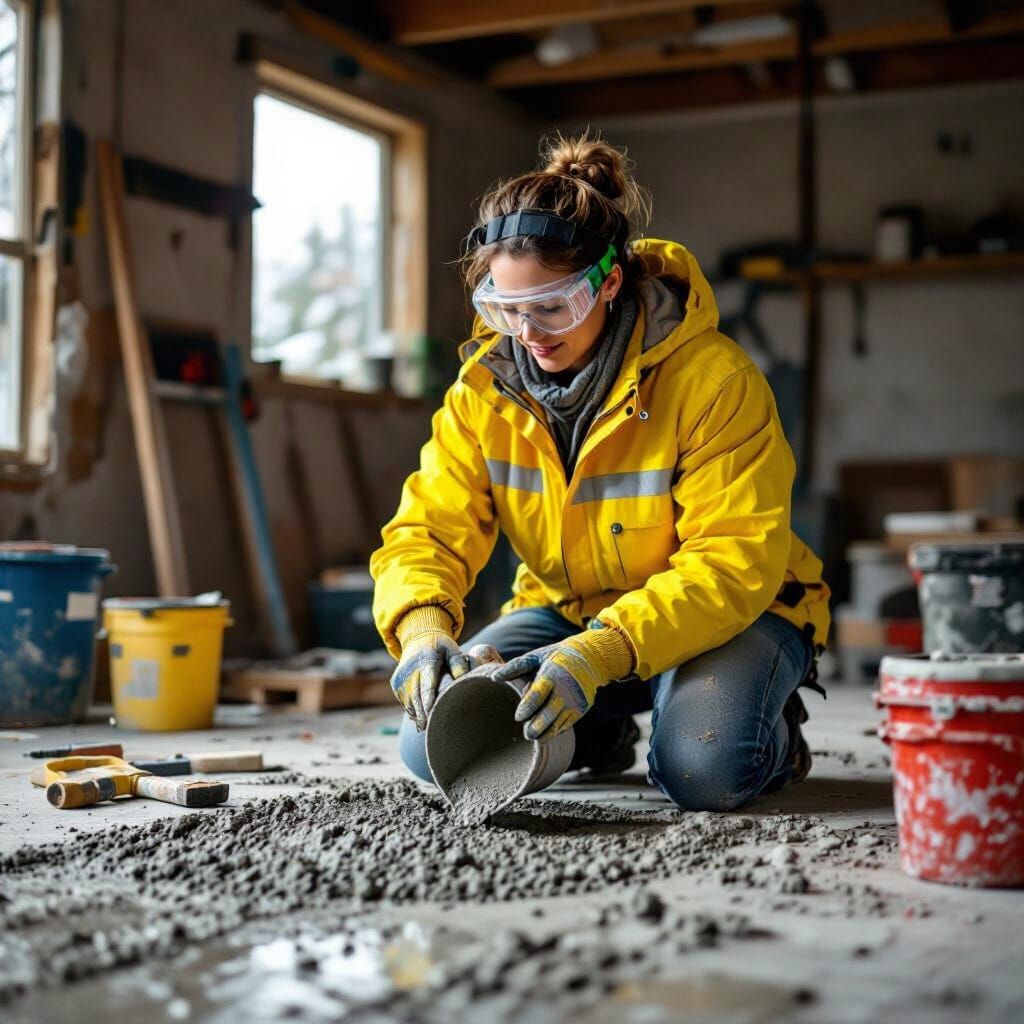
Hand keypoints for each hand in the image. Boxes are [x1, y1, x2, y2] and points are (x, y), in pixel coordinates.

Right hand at [391, 607, 469, 729]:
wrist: (417, 638)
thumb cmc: (440, 646)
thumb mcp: (452, 649)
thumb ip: (458, 663)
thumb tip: (464, 679)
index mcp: (426, 660)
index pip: (427, 684)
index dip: (429, 701)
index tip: (431, 715)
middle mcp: (410, 669)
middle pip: (417, 697)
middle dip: (424, 714)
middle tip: (432, 729)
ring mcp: (401, 677)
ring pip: (409, 702)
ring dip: (418, 715)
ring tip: (428, 728)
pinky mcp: (396, 683)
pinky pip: (404, 702)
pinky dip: (412, 711)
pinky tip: (421, 718)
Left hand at [492, 624, 632, 740]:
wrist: (589, 658)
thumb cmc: (554, 657)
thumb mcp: (535, 657)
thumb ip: (515, 667)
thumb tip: (494, 677)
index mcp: (553, 672)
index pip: (538, 693)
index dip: (527, 707)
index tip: (517, 717)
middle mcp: (567, 687)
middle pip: (550, 711)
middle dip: (537, 725)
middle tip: (526, 734)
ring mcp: (577, 699)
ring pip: (560, 721)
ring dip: (546, 732)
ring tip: (534, 737)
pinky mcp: (582, 708)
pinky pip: (568, 723)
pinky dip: (556, 730)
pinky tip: (546, 733)